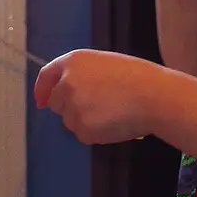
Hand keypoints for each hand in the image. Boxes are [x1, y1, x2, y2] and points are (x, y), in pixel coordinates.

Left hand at [35, 50, 167, 145]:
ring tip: (112, 112)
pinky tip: (114, 123)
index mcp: (73, 62)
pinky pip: (83, 134)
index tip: (41, 100)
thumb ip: (80, 74)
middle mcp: (67, 83)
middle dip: (70, 107)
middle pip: (56, 103)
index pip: (46, 76)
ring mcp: (72, 107)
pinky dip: (96, 133)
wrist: (156, 97)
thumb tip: (58, 94)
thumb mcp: (104, 64)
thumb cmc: (138, 78)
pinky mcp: (82, 128)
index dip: (42, 90)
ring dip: (85, 120)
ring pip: (70, 121)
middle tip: (98, 106)